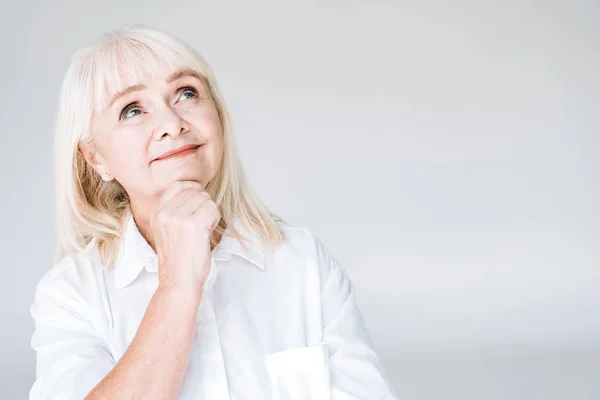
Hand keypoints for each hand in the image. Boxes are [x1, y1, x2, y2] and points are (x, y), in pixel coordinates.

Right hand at [150, 180, 220, 298]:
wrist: (178, 281)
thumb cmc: (178, 259)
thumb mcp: (166, 230)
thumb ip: (174, 210)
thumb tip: (196, 191)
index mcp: (157, 212)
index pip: (178, 185)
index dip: (193, 191)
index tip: (198, 205)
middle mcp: (166, 212)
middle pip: (195, 191)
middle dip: (203, 205)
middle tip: (201, 223)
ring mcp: (179, 217)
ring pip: (206, 199)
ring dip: (210, 213)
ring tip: (203, 230)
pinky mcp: (195, 224)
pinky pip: (213, 209)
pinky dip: (215, 220)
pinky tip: (207, 233)